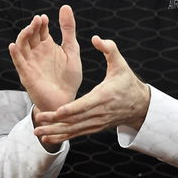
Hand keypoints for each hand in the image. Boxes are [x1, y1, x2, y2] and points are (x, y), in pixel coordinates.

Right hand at [8, 4, 81, 112]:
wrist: (66, 101)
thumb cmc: (68, 78)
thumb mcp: (72, 50)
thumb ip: (68, 30)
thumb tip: (65, 6)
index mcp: (47, 46)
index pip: (40, 30)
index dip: (41, 23)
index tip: (44, 18)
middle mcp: (36, 53)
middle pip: (30, 36)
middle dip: (33, 27)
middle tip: (38, 20)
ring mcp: (30, 63)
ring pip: (22, 46)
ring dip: (24, 36)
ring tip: (30, 28)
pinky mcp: (26, 74)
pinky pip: (18, 62)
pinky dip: (15, 54)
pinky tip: (13, 46)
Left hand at [32, 35, 150, 146]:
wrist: (139, 105)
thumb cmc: (127, 82)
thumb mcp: (121, 64)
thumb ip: (109, 49)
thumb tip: (96, 38)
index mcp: (103, 96)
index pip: (85, 104)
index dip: (71, 109)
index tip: (57, 111)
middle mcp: (99, 112)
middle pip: (75, 120)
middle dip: (55, 122)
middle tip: (37, 121)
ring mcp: (96, 122)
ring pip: (74, 130)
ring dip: (56, 132)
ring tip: (38, 133)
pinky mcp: (94, 127)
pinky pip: (77, 134)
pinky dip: (63, 137)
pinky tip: (48, 138)